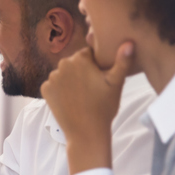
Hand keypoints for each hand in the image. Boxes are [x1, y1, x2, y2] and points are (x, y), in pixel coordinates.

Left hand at [40, 43, 132, 174]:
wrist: (85, 131)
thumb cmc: (104, 106)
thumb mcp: (117, 82)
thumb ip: (123, 60)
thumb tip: (128, 42)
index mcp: (80, 58)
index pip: (89, 53)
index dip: (97, 64)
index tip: (101, 77)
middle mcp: (63, 64)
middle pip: (75, 63)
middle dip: (83, 71)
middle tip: (94, 87)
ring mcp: (52, 77)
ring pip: (65, 73)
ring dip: (72, 79)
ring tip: (83, 94)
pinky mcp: (45, 90)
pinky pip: (55, 84)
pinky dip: (62, 89)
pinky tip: (71, 99)